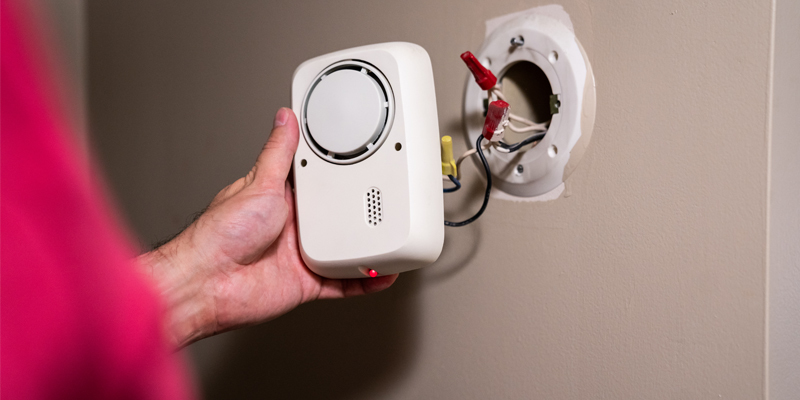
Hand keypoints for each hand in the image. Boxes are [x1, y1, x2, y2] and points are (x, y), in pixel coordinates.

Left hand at [137, 108, 397, 347]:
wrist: (209, 282)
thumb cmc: (221, 233)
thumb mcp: (259, 182)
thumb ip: (278, 153)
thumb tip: (284, 119)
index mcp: (281, 198)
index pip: (318, 181)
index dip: (341, 173)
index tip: (364, 163)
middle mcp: (292, 227)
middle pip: (336, 216)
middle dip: (359, 211)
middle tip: (387, 200)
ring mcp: (300, 255)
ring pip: (343, 249)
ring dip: (365, 246)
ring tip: (391, 236)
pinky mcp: (307, 282)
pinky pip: (342, 283)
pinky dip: (362, 281)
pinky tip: (380, 275)